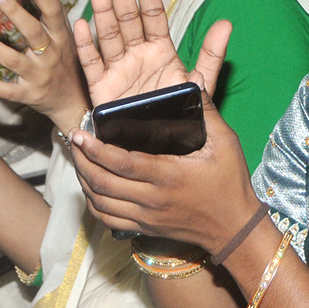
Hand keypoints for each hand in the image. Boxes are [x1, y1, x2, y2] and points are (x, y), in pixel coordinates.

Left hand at [0, 0, 88, 130]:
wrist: (73, 100)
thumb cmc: (64, 55)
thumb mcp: (59, 25)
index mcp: (61, 34)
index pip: (53, 8)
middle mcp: (52, 54)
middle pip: (33, 32)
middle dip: (15, 12)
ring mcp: (40, 75)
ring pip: (14, 60)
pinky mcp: (29, 95)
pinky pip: (7, 90)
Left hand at [72, 98, 258, 254]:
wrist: (234, 227)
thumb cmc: (230, 183)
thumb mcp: (224, 142)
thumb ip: (207, 110)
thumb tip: (196, 79)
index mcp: (168, 175)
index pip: (122, 162)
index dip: (96, 149)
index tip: (81, 134)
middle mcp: (152, 199)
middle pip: (103, 183)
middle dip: (82, 161)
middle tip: (74, 141)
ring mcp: (146, 217)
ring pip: (101, 202)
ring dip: (84, 181)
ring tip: (79, 160)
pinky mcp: (144, 228)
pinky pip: (109, 220)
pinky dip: (94, 204)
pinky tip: (90, 188)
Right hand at [73, 0, 230, 107]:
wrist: (158, 150)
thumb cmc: (177, 115)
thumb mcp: (198, 84)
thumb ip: (212, 55)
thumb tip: (227, 23)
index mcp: (161, 50)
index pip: (153, 14)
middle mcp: (138, 55)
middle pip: (128, 19)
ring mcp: (118, 69)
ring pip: (108, 35)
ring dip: (102, 11)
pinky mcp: (101, 88)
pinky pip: (92, 63)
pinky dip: (86, 45)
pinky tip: (80, 24)